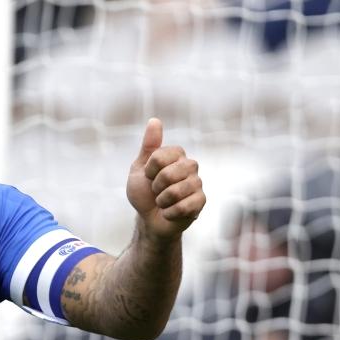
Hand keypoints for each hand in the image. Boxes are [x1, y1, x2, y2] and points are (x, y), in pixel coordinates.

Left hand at [126, 118, 204, 239]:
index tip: (148, 176)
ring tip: (162, 202)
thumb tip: (155, 120)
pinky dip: (170, 213)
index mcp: (176, 155)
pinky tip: (170, 212)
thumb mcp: (139, 169)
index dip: (149, 170)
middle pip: (169, 173)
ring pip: (177, 191)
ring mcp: (197, 183)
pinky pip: (184, 206)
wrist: (149, 219)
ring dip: (162, 201)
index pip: (161, 156)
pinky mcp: (201, 201)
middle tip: (156, 191)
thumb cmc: (144, 193)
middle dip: (156, 186)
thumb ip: (148, 146)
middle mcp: (190, 166)